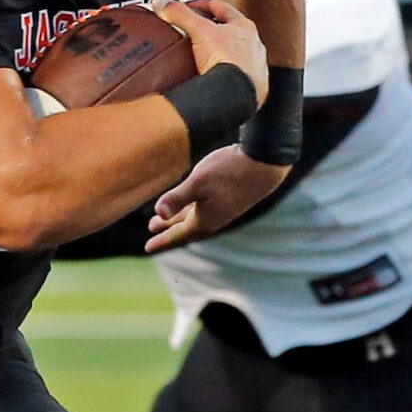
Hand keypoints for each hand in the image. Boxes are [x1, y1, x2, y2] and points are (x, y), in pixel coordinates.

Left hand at [146, 143, 288, 250]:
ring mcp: (223, 210)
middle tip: (151, 227)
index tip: (147, 248)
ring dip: (178, 218)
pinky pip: (204, 209)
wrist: (265, 164)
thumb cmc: (230, 171)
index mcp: (204, 221)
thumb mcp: (198, 182)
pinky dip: (190, 209)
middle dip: (167, 228)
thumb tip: (157, 214)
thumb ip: (177, 198)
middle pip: (184, 227)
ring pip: (194, 217)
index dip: (161, 241)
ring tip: (163, 217)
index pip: (177, 235)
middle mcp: (213, 219)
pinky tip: (191, 202)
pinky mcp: (229, 199)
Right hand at [150, 0, 267, 102]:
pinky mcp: (252, 88)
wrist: (235, 95)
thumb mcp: (199, 31)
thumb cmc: (225, 61)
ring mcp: (255, 68)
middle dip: (212, 30)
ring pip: (235, 55)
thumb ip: (180, 14)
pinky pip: (236, 77)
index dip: (201, 4)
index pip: (221, 8)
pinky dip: (225, 75)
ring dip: (220, 53)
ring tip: (202, 57)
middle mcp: (254, 46)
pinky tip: (214, 78)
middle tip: (195, 31)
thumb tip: (162, 2)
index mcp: (245, 27)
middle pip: (229, 31)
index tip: (187, 7)